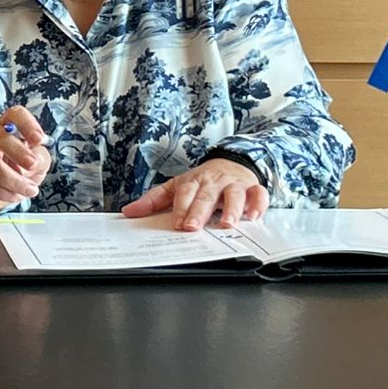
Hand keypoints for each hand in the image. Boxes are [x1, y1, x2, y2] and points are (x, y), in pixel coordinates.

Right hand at [0, 107, 51, 214]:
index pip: (14, 115)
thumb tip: (35, 162)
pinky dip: (5, 193)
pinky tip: (15, 195)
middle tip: (32, 165)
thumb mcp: (37, 160)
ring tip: (29, 189)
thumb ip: (40, 158)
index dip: (27, 124)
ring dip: (13, 180)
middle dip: (18, 152)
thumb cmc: (19, 166)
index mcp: (8, 126)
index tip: (39, 139)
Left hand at [121, 158, 268, 230]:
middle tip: (192, 227)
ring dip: (231, 208)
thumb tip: (129, 212)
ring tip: (227, 224)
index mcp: (193, 182)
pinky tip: (253, 216)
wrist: (231, 162)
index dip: (181, 208)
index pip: (185, 194)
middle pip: (206, 196)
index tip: (177, 224)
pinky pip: (258, 194)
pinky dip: (258, 204)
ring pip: (234, 194)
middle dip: (199, 211)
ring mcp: (234, 184)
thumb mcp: (177, 186)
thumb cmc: (202, 180)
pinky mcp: (252, 188)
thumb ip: (154, 200)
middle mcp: (213, 182)